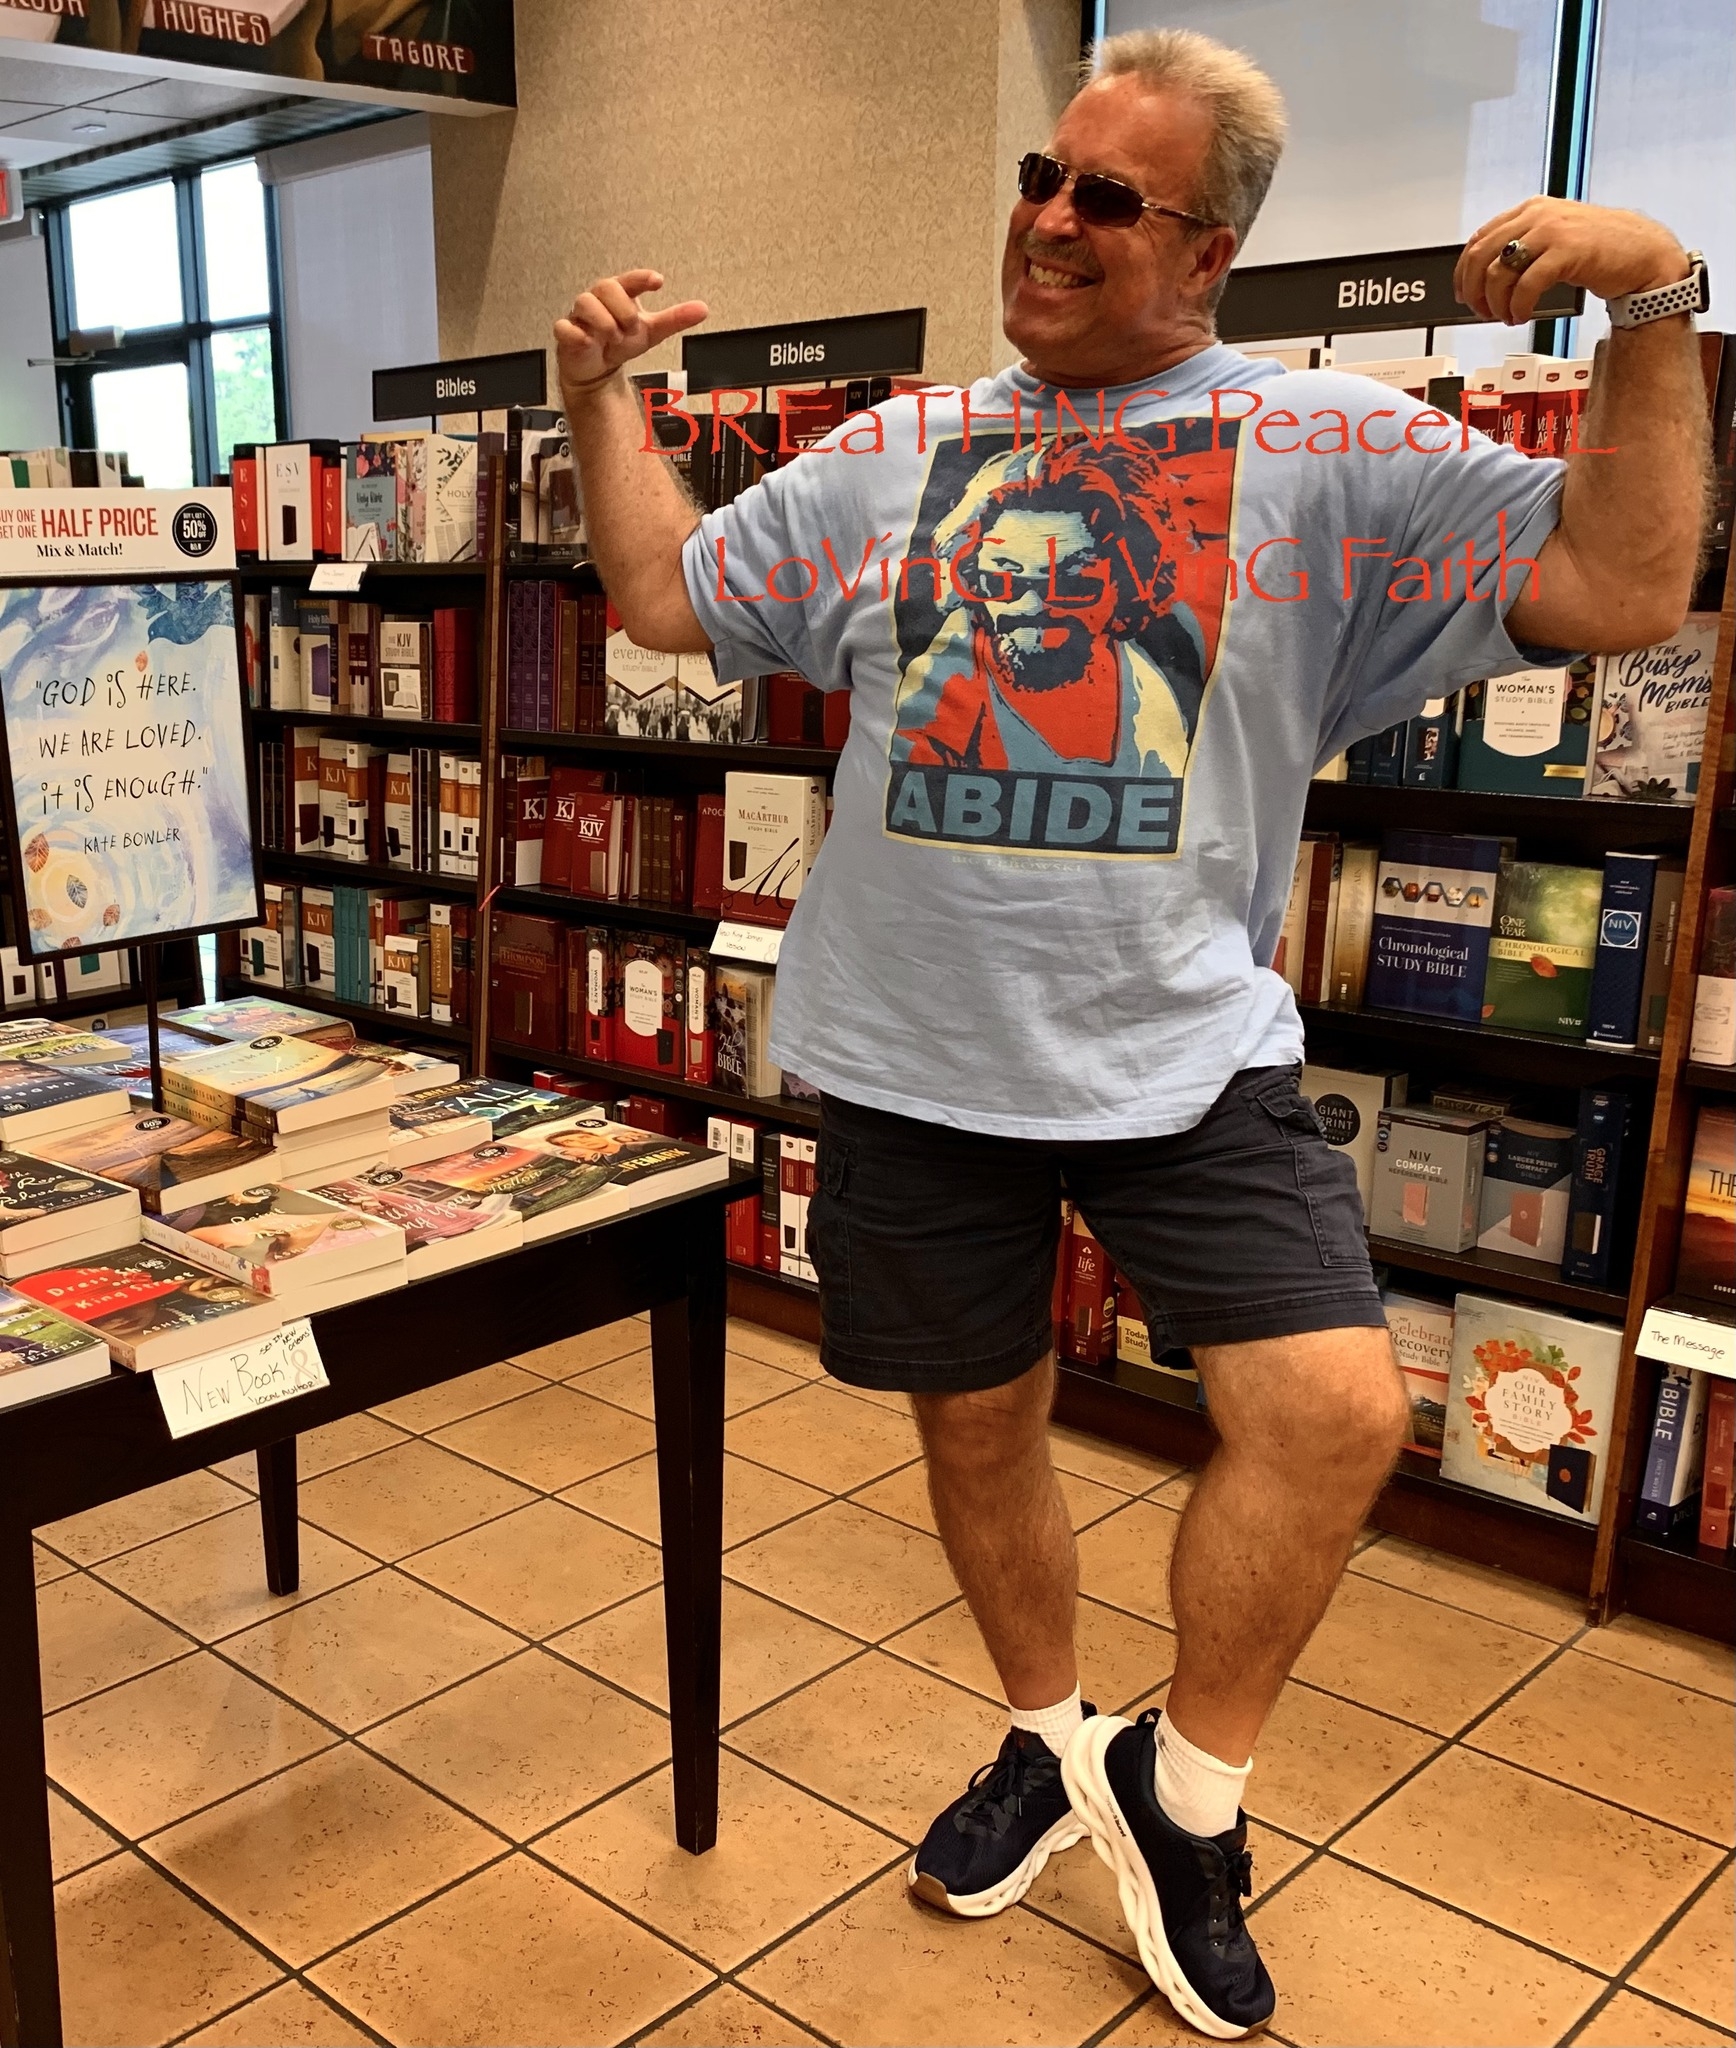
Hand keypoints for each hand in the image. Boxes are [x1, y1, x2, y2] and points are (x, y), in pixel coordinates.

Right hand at [553, 270, 708, 395]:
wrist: (598, 370)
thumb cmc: (621, 342)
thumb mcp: (651, 331)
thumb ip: (675, 319)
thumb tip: (702, 309)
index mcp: (619, 294)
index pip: (629, 279)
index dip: (641, 278)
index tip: (657, 281)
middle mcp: (599, 300)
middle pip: (606, 286)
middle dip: (623, 307)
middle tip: (632, 326)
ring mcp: (581, 316)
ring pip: (585, 303)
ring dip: (604, 321)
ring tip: (615, 337)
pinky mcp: (567, 334)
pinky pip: (564, 327)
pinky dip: (577, 333)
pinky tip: (589, 341)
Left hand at [1455, 199, 1690, 325]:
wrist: (1642, 252)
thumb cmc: (1598, 250)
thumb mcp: (1552, 240)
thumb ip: (1522, 248)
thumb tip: (1485, 276)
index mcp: (1530, 210)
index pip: (1479, 240)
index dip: (1464, 272)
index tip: (1462, 294)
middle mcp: (1538, 216)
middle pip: (1481, 257)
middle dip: (1475, 292)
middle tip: (1483, 312)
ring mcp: (1552, 231)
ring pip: (1499, 273)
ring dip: (1497, 304)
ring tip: (1508, 316)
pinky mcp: (1567, 251)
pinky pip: (1525, 286)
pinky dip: (1517, 307)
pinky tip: (1522, 315)